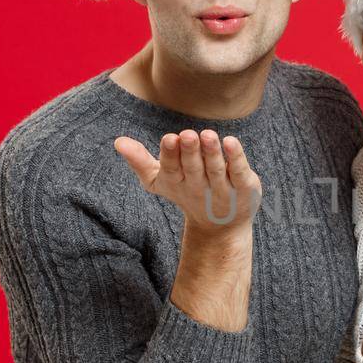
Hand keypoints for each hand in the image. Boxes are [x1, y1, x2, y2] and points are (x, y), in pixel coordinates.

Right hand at [114, 129, 261, 231]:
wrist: (220, 227)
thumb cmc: (186, 193)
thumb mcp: (161, 180)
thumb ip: (140, 161)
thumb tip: (118, 141)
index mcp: (177, 183)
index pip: (171, 169)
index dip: (171, 155)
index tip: (170, 139)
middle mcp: (199, 187)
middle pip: (193, 168)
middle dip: (189, 152)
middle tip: (186, 135)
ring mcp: (222, 189)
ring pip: (215, 168)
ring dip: (211, 152)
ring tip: (207, 135)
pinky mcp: (244, 187)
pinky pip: (238, 171)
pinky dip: (235, 158)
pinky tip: (231, 142)